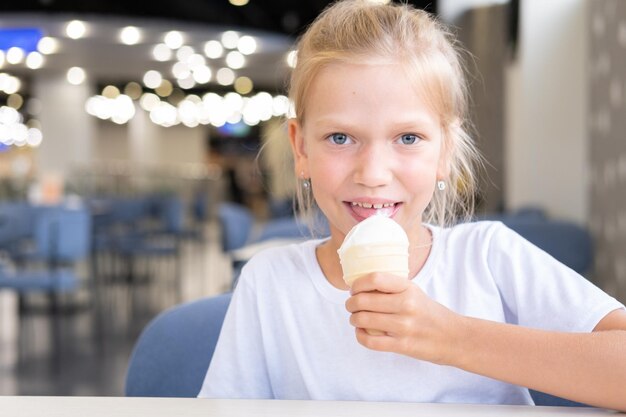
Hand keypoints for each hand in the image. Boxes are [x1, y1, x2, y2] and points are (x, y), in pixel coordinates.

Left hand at [345, 272, 460, 364]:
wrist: (454, 337)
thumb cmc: (430, 313)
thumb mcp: (415, 292)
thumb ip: (392, 289)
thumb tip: (361, 287)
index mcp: (408, 288)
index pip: (375, 279)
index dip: (358, 284)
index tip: (354, 289)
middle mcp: (406, 305)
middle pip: (364, 300)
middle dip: (351, 303)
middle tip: (351, 305)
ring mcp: (404, 326)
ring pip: (364, 320)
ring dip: (354, 319)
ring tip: (355, 319)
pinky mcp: (403, 345)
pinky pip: (371, 341)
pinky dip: (360, 336)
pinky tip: (361, 333)